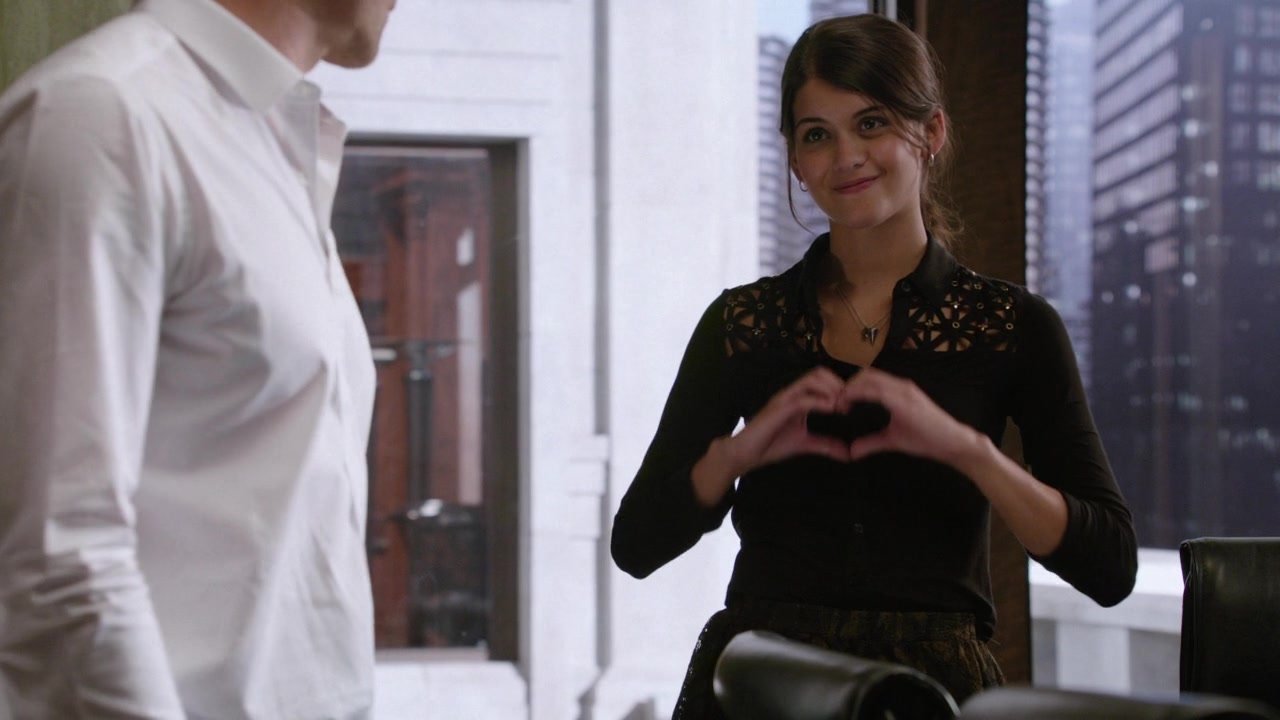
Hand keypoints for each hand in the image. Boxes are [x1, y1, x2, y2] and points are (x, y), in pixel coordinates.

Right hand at [722, 366, 852, 474]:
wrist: (744, 454)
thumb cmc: (769, 445)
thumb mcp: (804, 444)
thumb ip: (825, 445)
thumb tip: (847, 454)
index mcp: (798, 398)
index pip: (821, 380)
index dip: (839, 386)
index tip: (852, 403)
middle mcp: (791, 394)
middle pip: (818, 373)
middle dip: (837, 383)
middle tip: (850, 401)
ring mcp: (784, 399)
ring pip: (811, 380)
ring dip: (830, 389)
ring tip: (842, 405)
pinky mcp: (778, 409)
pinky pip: (802, 399)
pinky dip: (819, 402)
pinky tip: (831, 409)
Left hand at [836, 367, 982, 464]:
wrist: (953, 443)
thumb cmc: (927, 440)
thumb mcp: (892, 440)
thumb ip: (872, 442)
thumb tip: (852, 451)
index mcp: (898, 391)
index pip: (869, 379)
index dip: (851, 387)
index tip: (837, 402)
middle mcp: (901, 386)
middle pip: (866, 374)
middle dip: (847, 385)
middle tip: (833, 402)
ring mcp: (904, 391)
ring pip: (870, 379)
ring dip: (850, 388)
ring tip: (838, 404)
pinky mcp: (906, 400)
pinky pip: (878, 391)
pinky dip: (859, 394)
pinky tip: (848, 405)